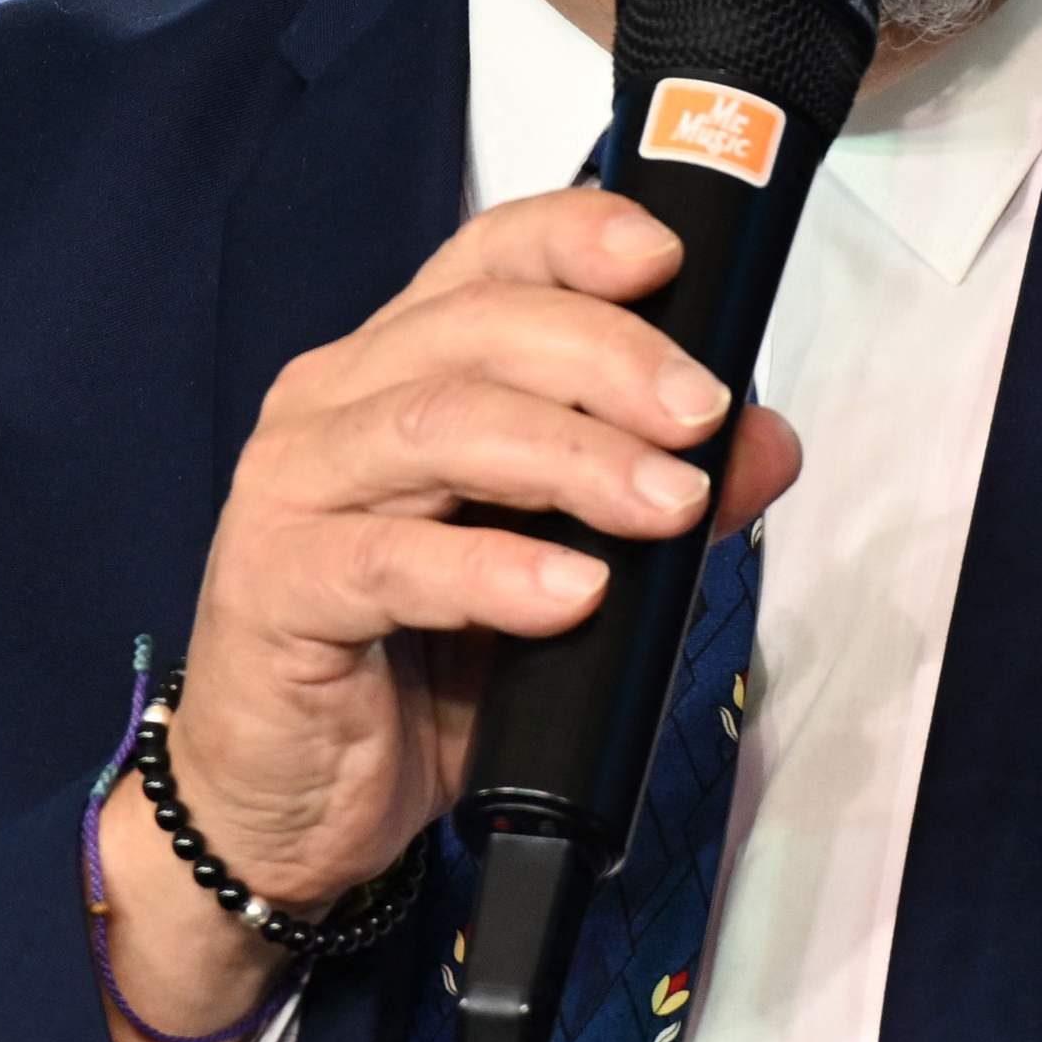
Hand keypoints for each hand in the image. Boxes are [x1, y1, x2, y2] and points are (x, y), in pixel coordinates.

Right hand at [97, 188, 800, 1041]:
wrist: (290, 803)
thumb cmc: (416, 668)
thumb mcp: (561, 573)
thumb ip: (652, 499)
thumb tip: (766, 446)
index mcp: (397, 369)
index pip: (484, 259)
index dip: (573, 238)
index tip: (668, 258)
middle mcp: (333, 404)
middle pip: (475, 330)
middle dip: (608, 360)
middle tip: (703, 416)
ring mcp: (292, 490)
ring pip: (438, 428)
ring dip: (572, 458)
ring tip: (669, 506)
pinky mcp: (275, 589)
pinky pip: (390, 561)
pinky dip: (493, 572)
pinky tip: (572, 595)